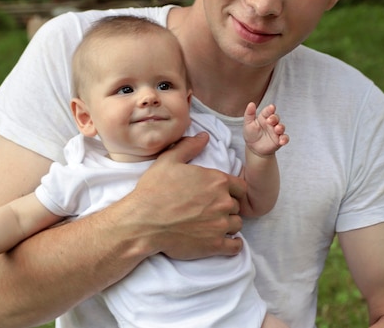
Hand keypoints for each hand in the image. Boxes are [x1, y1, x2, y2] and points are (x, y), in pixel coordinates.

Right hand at [126, 133, 245, 259]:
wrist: (142, 222)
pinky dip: (233, 244)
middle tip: (211, 210)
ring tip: (214, 225)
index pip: (240, 186)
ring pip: (237, 225)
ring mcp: (221, 225)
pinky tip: (224, 241)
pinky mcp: (215, 245)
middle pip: (237, 206)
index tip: (219, 195)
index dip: (231, 190)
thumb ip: (189, 147)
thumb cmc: (154, 190)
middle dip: (227, 207)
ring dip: (228, 225)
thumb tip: (204, 136)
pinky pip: (236, 247)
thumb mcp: (169, 161)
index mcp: (217, 181)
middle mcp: (223, 202)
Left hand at [243, 102, 288, 155]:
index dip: (270, 109)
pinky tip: (281, 141)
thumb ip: (249, 114)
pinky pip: (284, 138)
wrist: (253, 148)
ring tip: (277, 129)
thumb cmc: (250, 134)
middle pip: (276, 118)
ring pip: (281, 127)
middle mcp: (271, 123)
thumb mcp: (248, 124)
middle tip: (270, 120)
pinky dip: (284, 139)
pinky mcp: (279, 140)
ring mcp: (276, 131)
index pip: (268, 111)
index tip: (271, 107)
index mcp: (264, 117)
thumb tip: (251, 103)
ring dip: (281, 127)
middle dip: (274, 118)